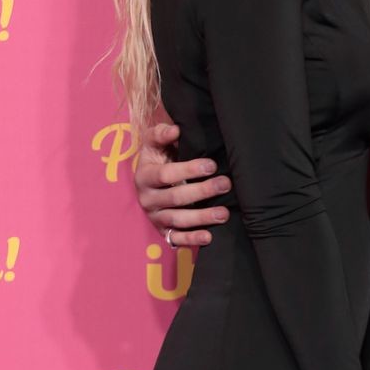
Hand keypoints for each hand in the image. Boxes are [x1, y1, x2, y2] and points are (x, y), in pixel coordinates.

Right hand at [134, 119, 232, 246]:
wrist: (149, 180)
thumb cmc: (157, 158)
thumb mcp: (154, 143)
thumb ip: (162, 134)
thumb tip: (175, 130)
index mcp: (144, 176)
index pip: (166, 174)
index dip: (188, 170)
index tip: (211, 165)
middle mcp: (147, 198)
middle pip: (175, 197)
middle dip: (202, 191)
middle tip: (225, 184)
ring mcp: (155, 217)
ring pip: (178, 220)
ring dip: (202, 217)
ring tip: (224, 213)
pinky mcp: (163, 231)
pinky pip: (176, 238)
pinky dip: (192, 239)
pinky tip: (209, 237)